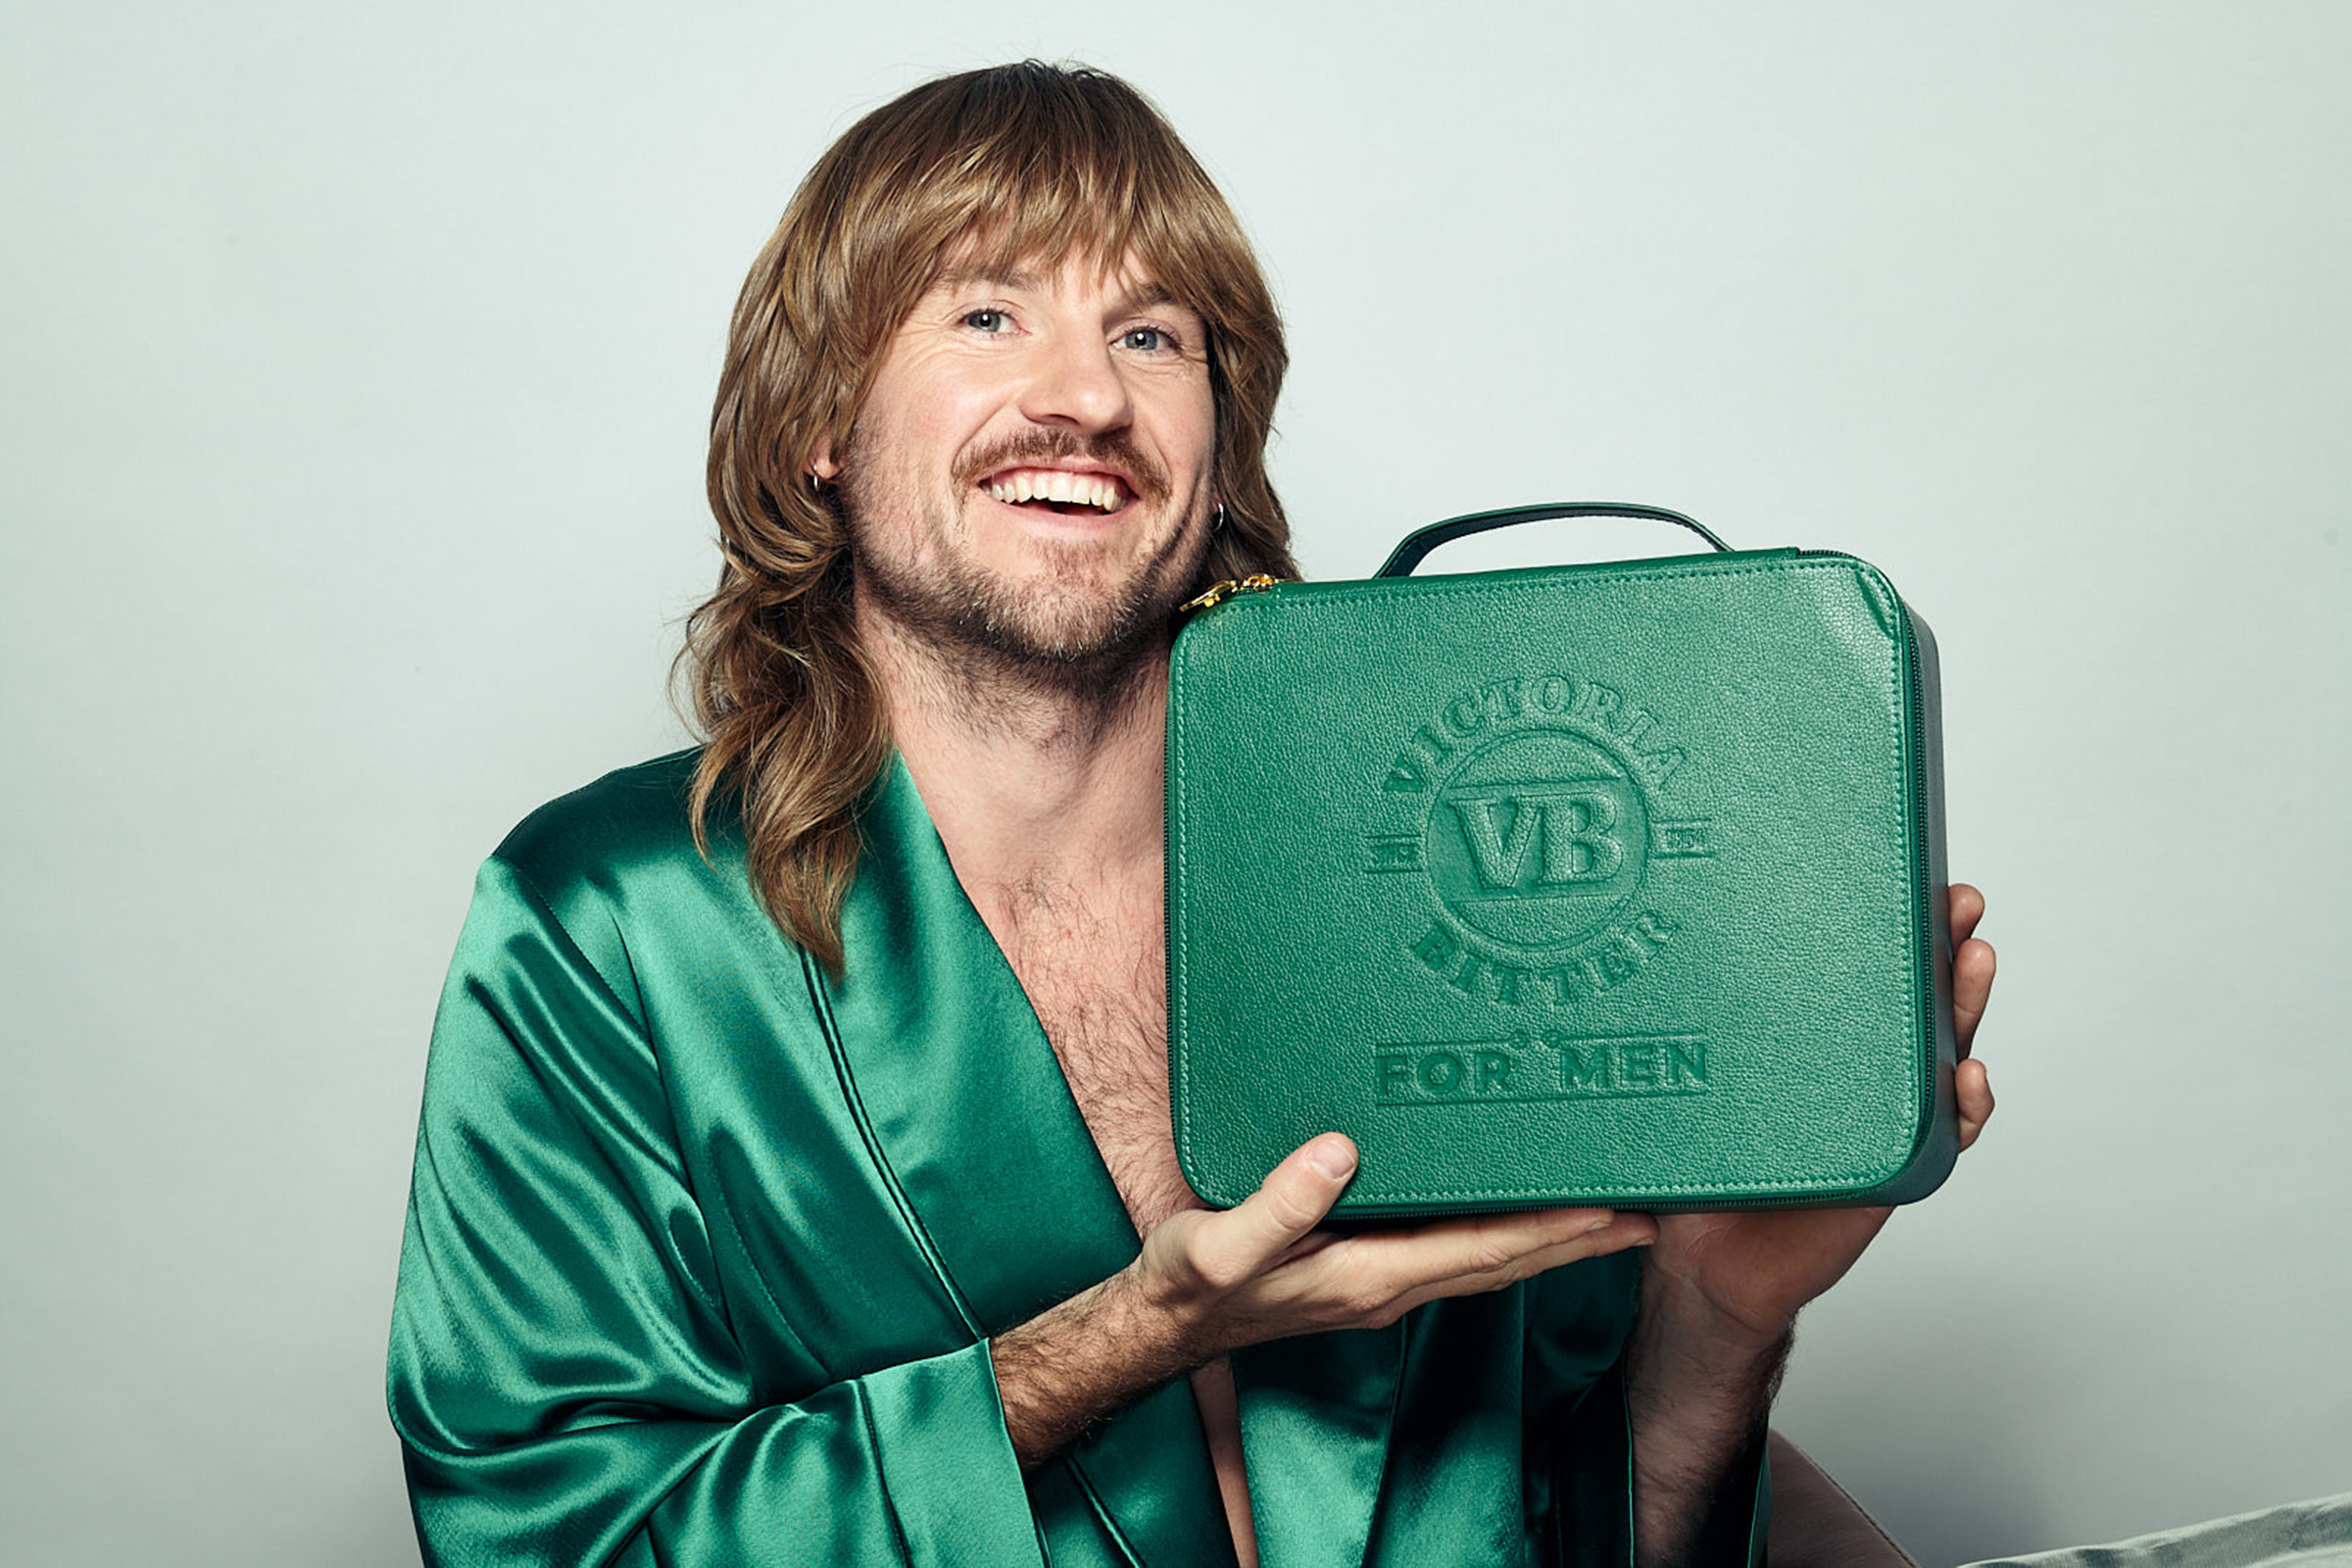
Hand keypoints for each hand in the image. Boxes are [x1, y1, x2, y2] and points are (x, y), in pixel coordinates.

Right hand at [1135, 1134, 1658, 1360]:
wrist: (1162, 1321)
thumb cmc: (1188, 1284)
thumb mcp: (1218, 1244)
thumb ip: (1277, 1205)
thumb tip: (1341, 1153)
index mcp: (1366, 1276)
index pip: (1481, 1251)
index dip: (1548, 1230)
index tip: (1608, 1210)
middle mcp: (1388, 1285)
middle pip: (1505, 1263)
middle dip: (1578, 1240)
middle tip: (1648, 1214)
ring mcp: (1381, 1282)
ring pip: (1488, 1262)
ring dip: (1551, 1241)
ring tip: (1607, 1215)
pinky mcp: (1367, 1270)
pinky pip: (1457, 1254)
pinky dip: (1503, 1237)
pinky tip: (1514, 1216)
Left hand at [1639, 883, 1999, 1347]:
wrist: (1703, 1268)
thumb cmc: (1691, 1175)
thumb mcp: (1670, 1096)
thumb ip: (1650, 1048)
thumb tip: (1594, 976)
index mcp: (1807, 1044)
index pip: (1854, 974)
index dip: (1886, 925)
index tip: (1907, 871)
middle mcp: (1852, 1072)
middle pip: (1911, 1000)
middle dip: (1943, 945)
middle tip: (1957, 900)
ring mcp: (1878, 1118)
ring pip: (1938, 1054)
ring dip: (1965, 1008)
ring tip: (1975, 960)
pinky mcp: (1890, 1172)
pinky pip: (1940, 1138)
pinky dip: (1962, 1108)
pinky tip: (1966, 1076)